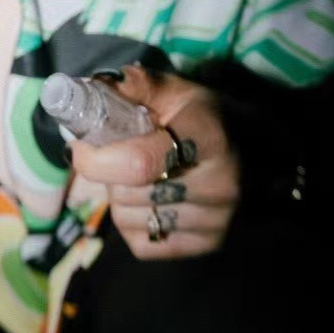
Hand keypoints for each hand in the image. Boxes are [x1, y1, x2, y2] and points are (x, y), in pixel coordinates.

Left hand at [69, 64, 240, 259]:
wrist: (251, 150)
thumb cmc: (203, 116)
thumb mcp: (175, 91)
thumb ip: (135, 86)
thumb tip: (87, 89)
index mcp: (209, 137)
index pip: (138, 163)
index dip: (97, 158)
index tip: (81, 146)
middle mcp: (219, 184)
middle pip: (127, 192)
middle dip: (110, 172)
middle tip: (122, 154)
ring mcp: (216, 220)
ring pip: (129, 218)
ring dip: (121, 197)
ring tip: (141, 177)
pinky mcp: (207, 246)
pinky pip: (142, 243)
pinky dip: (134, 223)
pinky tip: (152, 200)